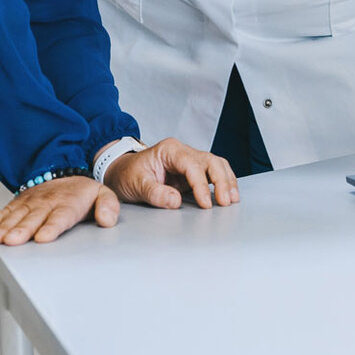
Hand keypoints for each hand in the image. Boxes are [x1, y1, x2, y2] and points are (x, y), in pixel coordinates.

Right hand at [0, 174, 118, 246]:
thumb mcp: (102, 194)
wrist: (63, 171)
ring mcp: (30, 202)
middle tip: (13, 241)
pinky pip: (3, 212)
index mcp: (68, 202)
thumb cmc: (82, 192)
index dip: (51, 227)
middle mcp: (46, 202)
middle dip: (22, 229)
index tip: (43, 237)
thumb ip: (108, 206)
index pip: (60, 216)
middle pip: (33, 217)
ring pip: (16, 215)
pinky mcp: (17, 203)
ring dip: (5, 227)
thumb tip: (107, 220)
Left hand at [105, 137, 238, 209]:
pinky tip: (228, 195)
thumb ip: (154, 192)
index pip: (192, 165)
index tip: (205, 203)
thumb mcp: (135, 184)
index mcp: (170, 150)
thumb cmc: (127, 174)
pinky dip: (223, 183)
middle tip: (226, 201)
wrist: (122, 172)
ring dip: (227, 181)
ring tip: (232, 199)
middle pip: (211, 161)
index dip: (201, 185)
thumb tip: (175, 202)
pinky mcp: (192, 173)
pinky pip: (213, 174)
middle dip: (221, 181)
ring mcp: (189, 162)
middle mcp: (183, 152)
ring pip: (216, 165)